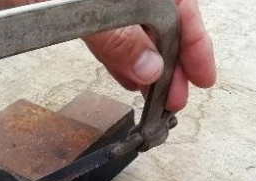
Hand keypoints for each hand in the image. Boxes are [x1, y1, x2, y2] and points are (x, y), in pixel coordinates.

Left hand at [0, 0, 215, 111]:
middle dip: (172, 54)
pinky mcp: (69, 0)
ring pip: (134, 20)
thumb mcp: (57, 1)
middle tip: (177, 97)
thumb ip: (109, 32)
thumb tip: (150, 67)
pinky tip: (128, 76)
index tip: (199, 75)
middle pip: (159, 9)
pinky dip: (119, 52)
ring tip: (157, 95)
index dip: (190, 38)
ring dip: (148, 58)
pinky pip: (106, 24)